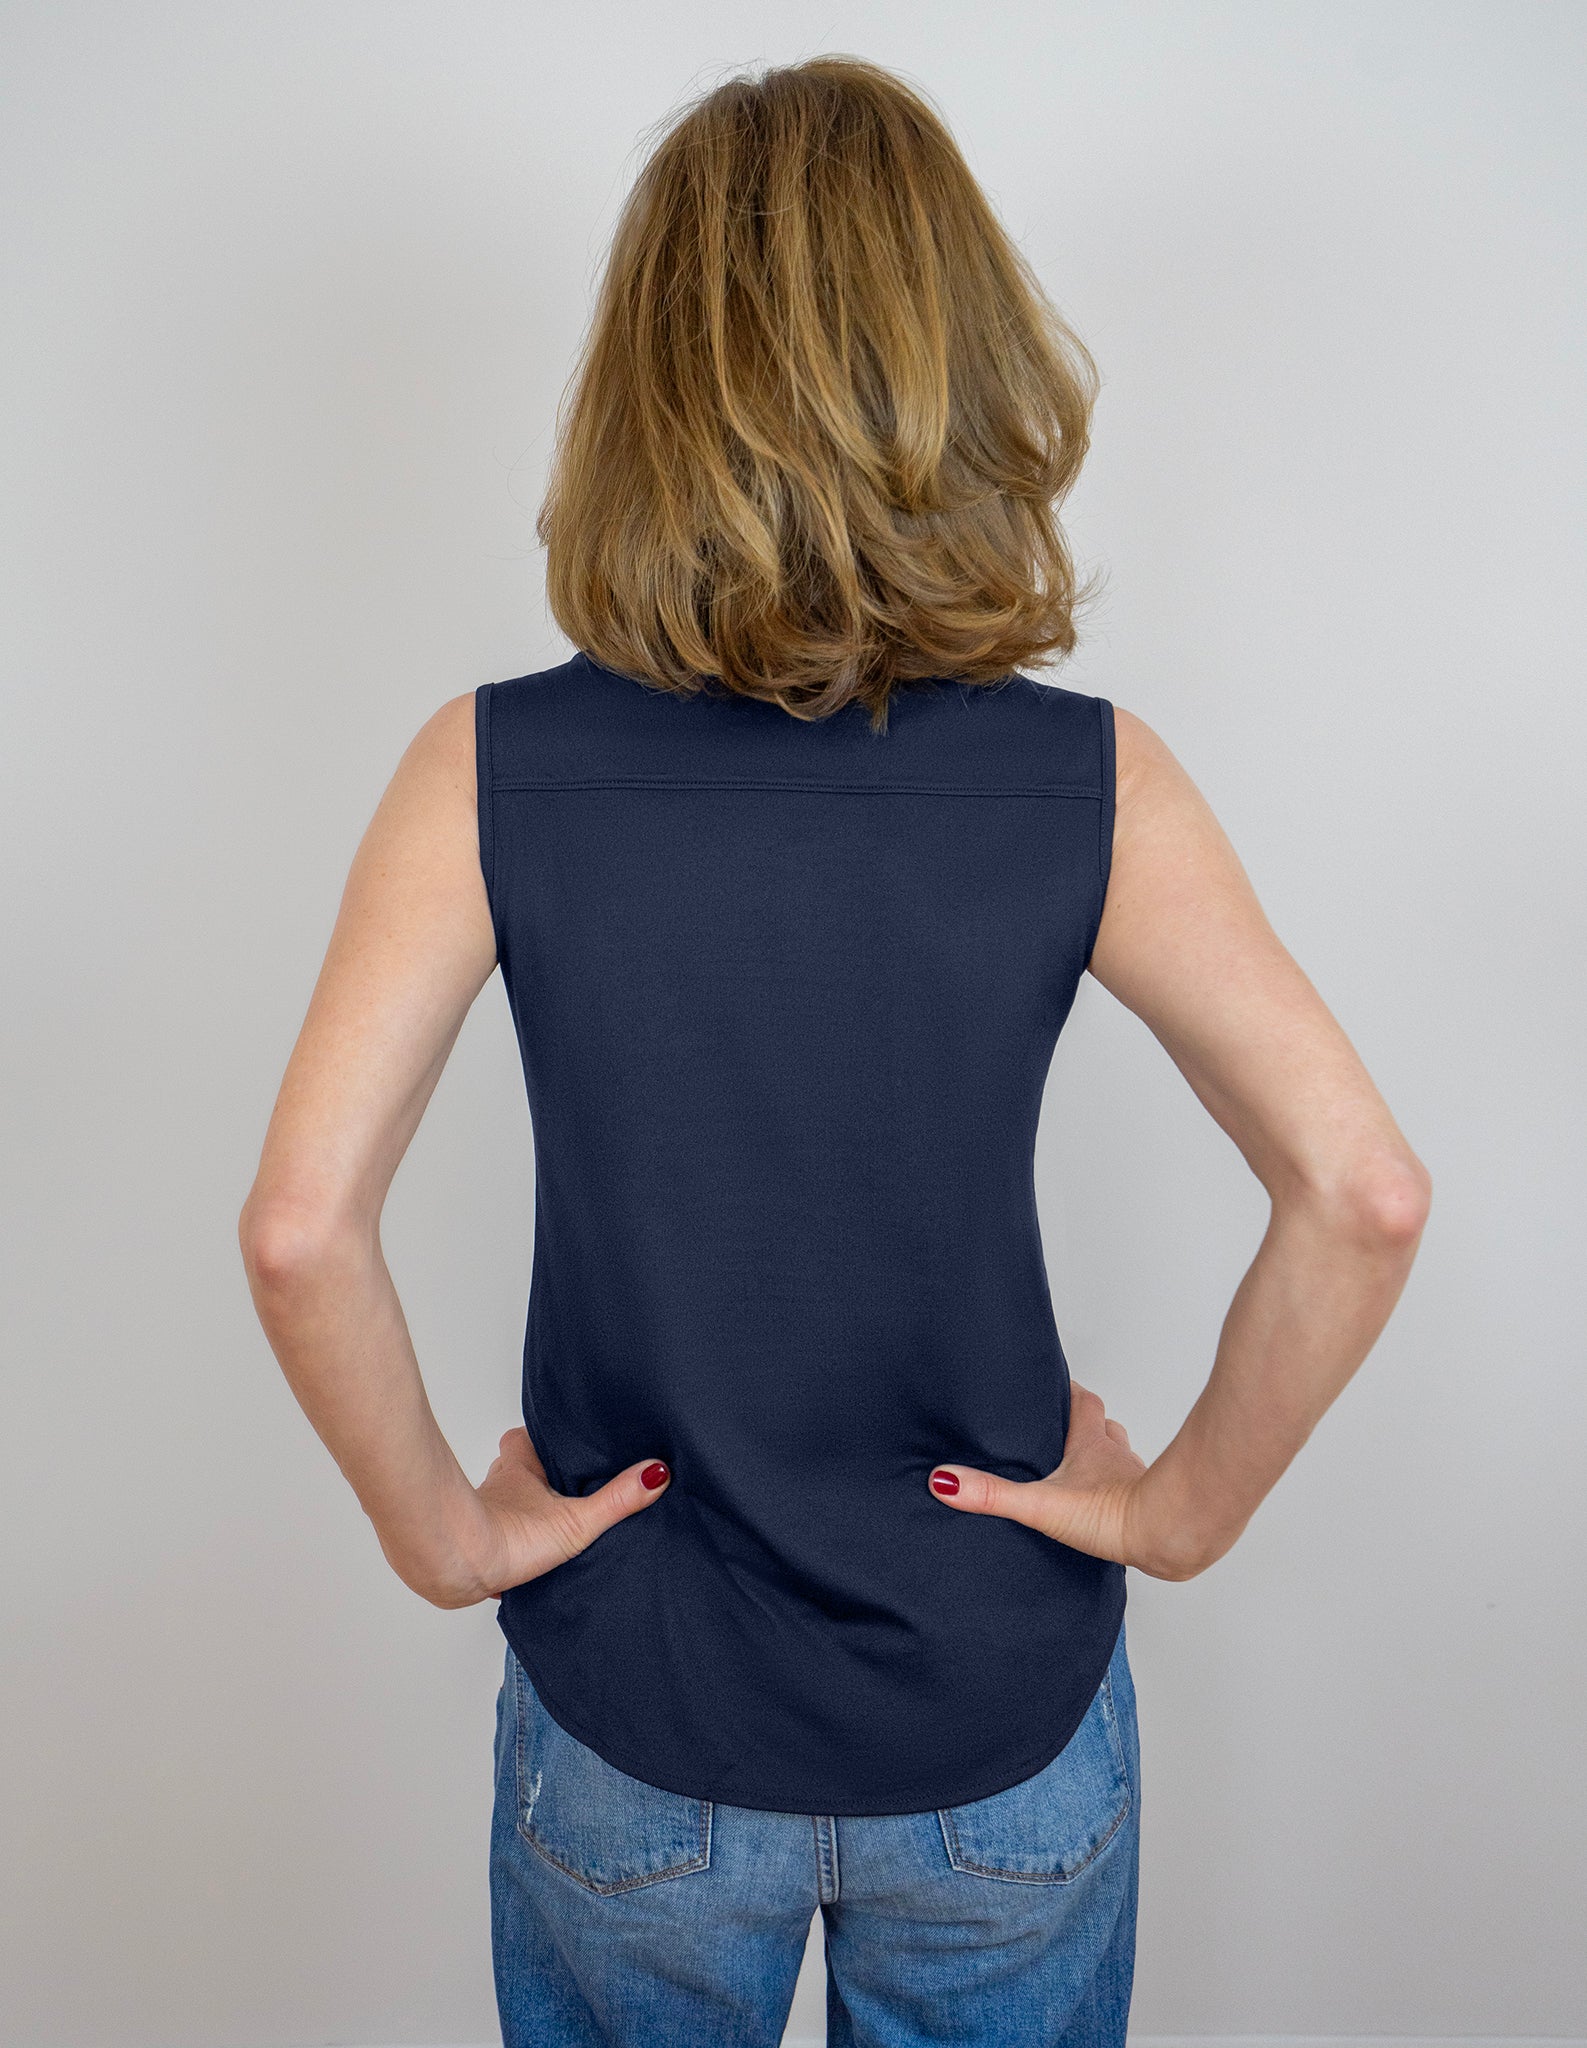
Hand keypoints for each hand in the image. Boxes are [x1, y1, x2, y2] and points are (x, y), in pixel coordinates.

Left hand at [465, 1427, 671, 1601]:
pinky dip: (511, 1542)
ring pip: (505, 1500)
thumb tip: (656, 1473)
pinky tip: (528, 1557)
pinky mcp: (478, 1546)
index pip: (528, 1436)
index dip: (545, 1437)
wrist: (457, 1568)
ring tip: (552, 1520)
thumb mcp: (575, 1519)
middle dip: (537, 1475)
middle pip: (515, 1467)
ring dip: (523, 1508)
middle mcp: (497, 1484)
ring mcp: (484, 1514)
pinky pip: (498, 1535)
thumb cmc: (508, 1536)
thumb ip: (617, 1499)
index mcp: (519, 1466)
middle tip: (564, 1484)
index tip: (567, 1439)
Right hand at [926, 1380, 1197, 1580]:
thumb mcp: (1041, 1503)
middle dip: (1087, 1423)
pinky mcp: (1148, 1508)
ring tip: (1086, 1467)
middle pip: (1104, 1425)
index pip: (1081, 1401)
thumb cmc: (1113, 1515)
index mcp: (1090, 1444)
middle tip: (1066, 1426)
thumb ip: (993, 1493)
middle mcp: (1116, 1455)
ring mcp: (1135, 1480)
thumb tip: (946, 1479)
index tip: (1052, 1383)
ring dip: (1107, 1456)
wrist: (1167, 1536)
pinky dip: (1123, 1491)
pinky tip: (1111, 1507)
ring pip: (1122, 1455)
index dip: (1067, 1391)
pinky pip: (1135, 1489)